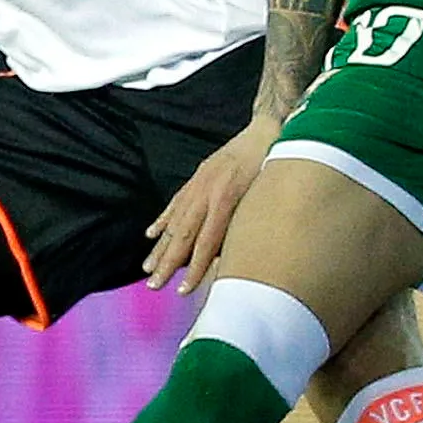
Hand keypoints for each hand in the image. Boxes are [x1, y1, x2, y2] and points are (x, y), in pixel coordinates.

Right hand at [146, 116, 280, 293]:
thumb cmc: (274, 167)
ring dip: (161, 246)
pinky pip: (177, 202)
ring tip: (148, 268)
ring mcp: (200, 182)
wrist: (270, 131)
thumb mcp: (266, 196)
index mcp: (226, 198)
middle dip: (168, 263)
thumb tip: (236, 259)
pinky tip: (152, 235)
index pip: (206, 242)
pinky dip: (163, 220)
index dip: (195, 269)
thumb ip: (248, 225)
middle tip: (154, 286)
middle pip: (184, 235)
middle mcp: (207, 191)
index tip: (183, 291)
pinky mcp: (198, 176)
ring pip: (176, 220)